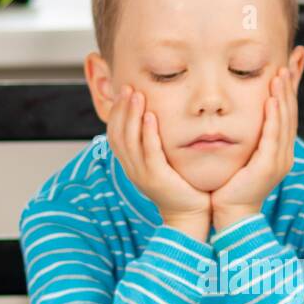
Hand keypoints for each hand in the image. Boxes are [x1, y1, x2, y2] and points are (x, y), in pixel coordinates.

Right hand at [108, 86, 210, 240]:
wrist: (190, 215)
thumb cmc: (180, 187)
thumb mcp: (161, 164)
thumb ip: (153, 146)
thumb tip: (153, 120)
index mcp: (130, 165)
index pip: (114, 135)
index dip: (116, 113)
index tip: (123, 92)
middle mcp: (132, 169)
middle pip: (118, 134)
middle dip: (121, 109)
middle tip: (127, 87)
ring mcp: (142, 175)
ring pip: (129, 141)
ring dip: (131, 115)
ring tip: (136, 95)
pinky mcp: (157, 179)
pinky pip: (149, 152)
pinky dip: (147, 133)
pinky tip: (150, 116)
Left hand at [211, 67, 296, 232]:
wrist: (230, 214)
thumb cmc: (231, 185)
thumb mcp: (243, 154)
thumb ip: (247, 135)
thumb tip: (241, 115)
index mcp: (280, 150)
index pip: (288, 112)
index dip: (291, 88)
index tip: (292, 63)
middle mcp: (284, 153)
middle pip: (291, 113)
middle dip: (291, 85)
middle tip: (291, 60)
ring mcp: (279, 160)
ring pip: (285, 122)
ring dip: (283, 96)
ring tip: (281, 74)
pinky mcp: (268, 167)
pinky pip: (273, 137)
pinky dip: (274, 117)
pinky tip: (272, 100)